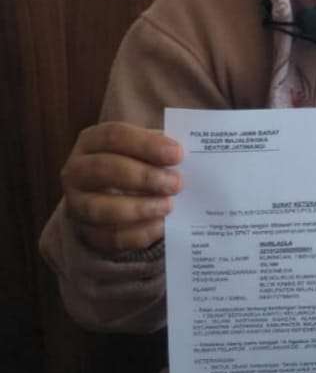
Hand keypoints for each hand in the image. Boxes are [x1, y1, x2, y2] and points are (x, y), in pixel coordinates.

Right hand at [61, 121, 182, 254]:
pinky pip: (110, 237)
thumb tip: (183, 154)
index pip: (114, 135)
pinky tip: (162, 226)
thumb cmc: (134, 162)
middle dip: (145, 177)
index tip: (177, 154)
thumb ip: (160, 148)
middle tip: (177, 183)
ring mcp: (76, 204)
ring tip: (169, 205)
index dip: (146, 144)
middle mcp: (77, 170)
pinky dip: (139, 233)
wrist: (111, 196)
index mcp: (92, 140)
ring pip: (101, 208)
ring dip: (140, 207)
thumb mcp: (143, 148)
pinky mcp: (86, 233)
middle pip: (105, 169)